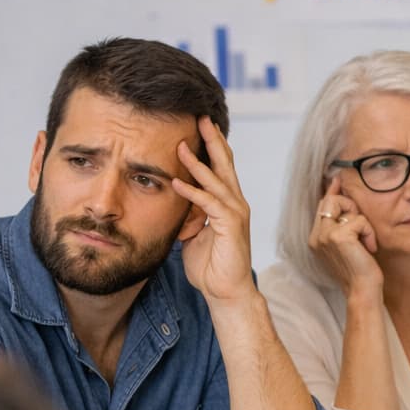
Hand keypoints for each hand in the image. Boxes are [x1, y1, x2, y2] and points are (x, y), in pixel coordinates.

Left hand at [173, 117, 255, 304]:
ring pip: (216, 180)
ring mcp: (235, 214)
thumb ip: (187, 215)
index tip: (199, 126)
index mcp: (227, 204)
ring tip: (181, 143)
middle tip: (201, 117)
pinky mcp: (230, 226)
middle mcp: (235, 203)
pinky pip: (208, 203)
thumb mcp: (193, 235)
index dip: (211, 146)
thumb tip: (173, 202)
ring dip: (198, 161)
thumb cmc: (211, 267)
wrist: (226, 292)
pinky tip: (177, 181)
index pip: (220, 168)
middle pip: (224, 165)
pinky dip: (192, 191)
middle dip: (212, 140)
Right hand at [309, 174, 381, 299]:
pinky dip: (369, 232)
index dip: (331, 192)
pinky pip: (359, 220)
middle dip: (351, 206)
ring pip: (344, 206)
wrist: (362, 291)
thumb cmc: (359, 270)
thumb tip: (343, 201)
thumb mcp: (349, 244)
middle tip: (362, 228)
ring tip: (365, 242)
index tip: (337, 179)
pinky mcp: (337, 237)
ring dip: (362, 223)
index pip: (322, 205)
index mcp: (316, 238)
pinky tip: (369, 248)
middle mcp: (316, 236)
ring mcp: (324, 236)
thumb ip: (342, 224)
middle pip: (330, 200)